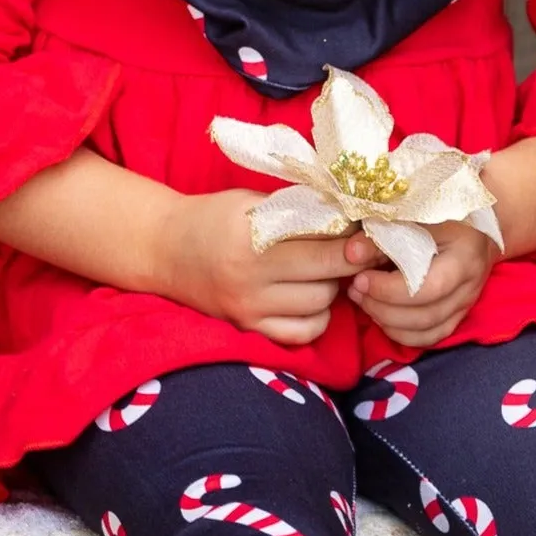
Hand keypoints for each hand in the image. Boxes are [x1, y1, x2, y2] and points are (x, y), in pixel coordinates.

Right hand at [169, 189, 358, 345]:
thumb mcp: (253, 201)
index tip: (370, 233)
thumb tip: (353, 217)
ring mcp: (249, 310)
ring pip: (319, 306)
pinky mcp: (248, 329)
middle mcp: (250, 280)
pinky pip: (301, 333)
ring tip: (326, 270)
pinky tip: (312, 297)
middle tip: (356, 249)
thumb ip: (299, 211)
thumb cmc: (213, 217)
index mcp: (253, 240)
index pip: (322, 246)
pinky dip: (317, 317)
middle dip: (349, 263)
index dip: (355, 241)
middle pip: (326, 279)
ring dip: (333, 288)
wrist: (165, 250)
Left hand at [345, 221, 497, 347]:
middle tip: (356, 289)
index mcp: (464, 254)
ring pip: (426, 331)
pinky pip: (429, 337)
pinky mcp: (457, 316)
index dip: (389, 289)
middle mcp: (469, 285)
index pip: (428, 286)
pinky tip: (380, 315)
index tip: (361, 277)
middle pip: (426, 314)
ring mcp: (466, 303)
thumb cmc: (440, 216)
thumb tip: (351, 254)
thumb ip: (380, 236)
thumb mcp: (412, 217)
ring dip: (387, 321)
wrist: (473, 227)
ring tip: (363, 300)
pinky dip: (401, 333)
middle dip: (382, 308)